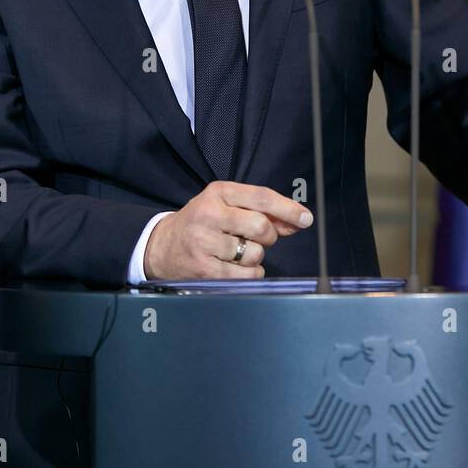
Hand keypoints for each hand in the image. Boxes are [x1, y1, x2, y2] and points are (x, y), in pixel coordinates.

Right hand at [143, 181, 313, 279]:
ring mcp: (204, 242)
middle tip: (256, 238)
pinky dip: (249, 273)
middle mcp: (209, 214)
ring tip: (236, 252)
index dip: (288, 209)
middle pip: (261, 227)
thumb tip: (298, 221)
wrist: (162, 247)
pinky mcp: (204, 269)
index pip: (261, 197)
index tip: (306, 219)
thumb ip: (262, 211)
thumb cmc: (202, 223)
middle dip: (268, 236)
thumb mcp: (226, 206)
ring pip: (255, 253)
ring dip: (255, 256)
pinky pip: (246, 275)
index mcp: (218, 192)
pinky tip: (234, 267)